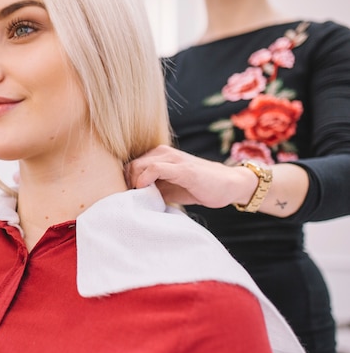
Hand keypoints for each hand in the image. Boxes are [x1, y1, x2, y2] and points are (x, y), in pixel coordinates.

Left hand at [125, 145, 256, 207]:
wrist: (228, 185)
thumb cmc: (197, 187)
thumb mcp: (169, 188)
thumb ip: (151, 188)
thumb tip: (129, 198)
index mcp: (158, 156)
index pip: (129, 165)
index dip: (124, 182)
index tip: (127, 197)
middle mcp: (163, 153)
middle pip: (130, 165)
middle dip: (126, 184)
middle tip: (131, 200)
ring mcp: (173, 159)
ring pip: (138, 165)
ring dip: (133, 182)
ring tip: (138, 198)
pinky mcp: (182, 168)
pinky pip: (155, 168)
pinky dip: (144, 179)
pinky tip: (144, 190)